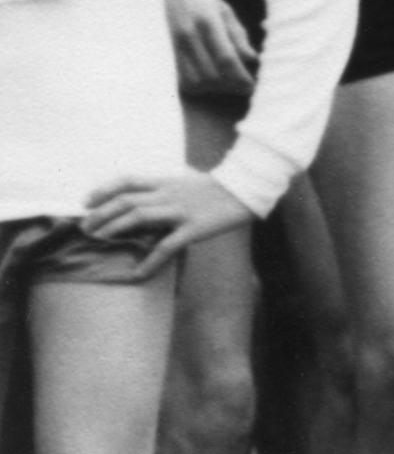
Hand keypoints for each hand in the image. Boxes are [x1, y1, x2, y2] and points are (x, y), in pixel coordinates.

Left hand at [79, 170, 253, 272]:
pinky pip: (166, 246)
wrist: (247, 190)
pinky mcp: (193, 228)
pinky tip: (138, 273)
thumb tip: (147, 197)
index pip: (127, 180)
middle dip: (101, 215)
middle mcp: (169, 194)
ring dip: (115, 230)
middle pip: (126, 201)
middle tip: (86, 229)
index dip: (103, 190)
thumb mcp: (188, 182)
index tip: (85, 202)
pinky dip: (150, 261)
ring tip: (99, 242)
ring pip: (138, 218)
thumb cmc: (217, 188)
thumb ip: (166, 188)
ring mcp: (180, 211)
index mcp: (166, 181)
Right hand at [165, 0, 256, 98]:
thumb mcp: (222, 9)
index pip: (226, 58)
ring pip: (193, 82)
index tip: (252, 86)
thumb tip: (252, 59)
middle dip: (230, 85)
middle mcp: (187, 35)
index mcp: (206, 21)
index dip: (241, 77)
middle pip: (211, 75)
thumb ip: (237, 34)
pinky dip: (194, 85)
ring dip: (212, 88)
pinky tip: (206, 80)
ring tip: (225, 83)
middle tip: (242, 86)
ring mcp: (170, 44)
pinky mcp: (158, 51)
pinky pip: (177, 79)